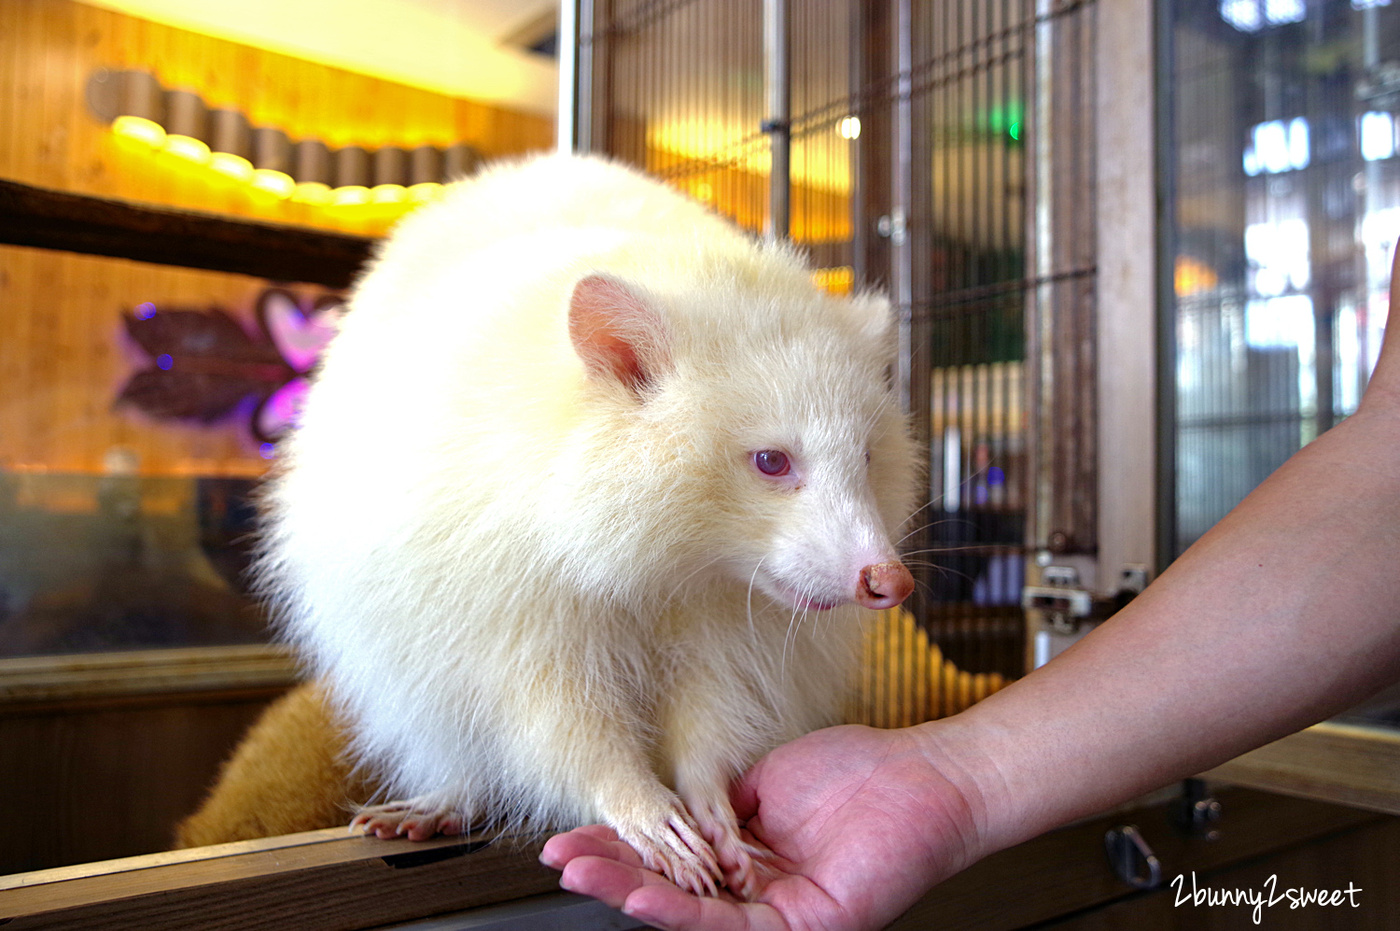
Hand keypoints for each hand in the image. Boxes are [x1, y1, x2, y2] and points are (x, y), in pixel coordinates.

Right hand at [540, 723, 986, 930]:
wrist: (920, 775)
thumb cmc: (856, 774)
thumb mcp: (760, 784)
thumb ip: (711, 806)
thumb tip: (663, 811)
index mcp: (744, 859)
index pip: (670, 860)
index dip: (621, 849)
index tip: (575, 835)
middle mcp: (757, 895)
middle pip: (673, 893)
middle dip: (613, 876)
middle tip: (564, 861)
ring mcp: (780, 915)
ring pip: (694, 916)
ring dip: (634, 895)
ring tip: (586, 876)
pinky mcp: (805, 927)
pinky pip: (733, 926)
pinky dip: (684, 911)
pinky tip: (644, 895)